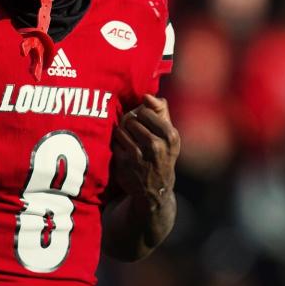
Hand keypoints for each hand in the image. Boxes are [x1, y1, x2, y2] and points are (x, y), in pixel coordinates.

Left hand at [111, 94, 179, 209]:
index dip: (141, 114)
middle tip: (135, 132)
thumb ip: (161, 112)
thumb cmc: (162, 156)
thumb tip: (147, 95)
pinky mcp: (124, 163)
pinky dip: (117, 145)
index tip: (144, 122)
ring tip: (130, 141)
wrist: (155, 190)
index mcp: (170, 136)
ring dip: (122, 133)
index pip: (146, 111)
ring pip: (121, 130)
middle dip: (130, 123)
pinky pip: (114, 142)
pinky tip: (124, 151)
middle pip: (131, 119)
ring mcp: (139, 155)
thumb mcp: (169, 137)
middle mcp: (156, 145)